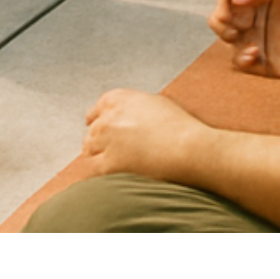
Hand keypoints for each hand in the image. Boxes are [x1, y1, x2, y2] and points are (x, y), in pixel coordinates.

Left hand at [82, 87, 206, 179]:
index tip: (104, 136)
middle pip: (92, 132)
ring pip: (89, 149)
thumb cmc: (181, 128)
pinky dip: (98, 174)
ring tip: (112, 168)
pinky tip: (109, 179)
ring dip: (98, 157)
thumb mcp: (155, 104)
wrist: (190, 148)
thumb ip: (135, 108)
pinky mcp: (109, 163)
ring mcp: (106, 139)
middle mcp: (107, 116)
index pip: (95, 113)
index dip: (100, 126)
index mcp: (117, 99)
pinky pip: (93, 170)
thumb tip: (131, 115)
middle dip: (99, 143)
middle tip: (111, 155)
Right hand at [208, 0, 279, 80]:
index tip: (236, 3)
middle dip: (220, 22)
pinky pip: (242, 65)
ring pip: (228, 45)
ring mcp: (258, 43)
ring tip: (242, 35)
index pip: (224, 4)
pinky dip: (241, 59)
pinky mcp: (266, 64)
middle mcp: (252, 23)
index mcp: (251, 3)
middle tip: (236, 22)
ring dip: (229, 39)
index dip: (224, 5)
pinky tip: (254, 52)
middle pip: (219, 24)